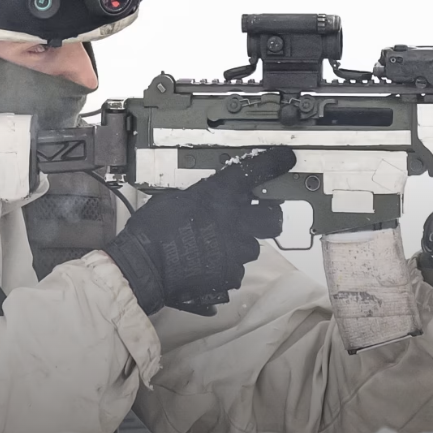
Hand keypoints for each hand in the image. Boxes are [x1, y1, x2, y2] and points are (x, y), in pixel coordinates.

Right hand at [103, 146, 295, 315]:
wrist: (146, 265)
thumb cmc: (153, 229)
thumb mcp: (176, 199)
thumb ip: (199, 198)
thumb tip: (202, 201)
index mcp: (219, 194)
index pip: (255, 171)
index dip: (274, 163)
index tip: (285, 159)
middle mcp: (235, 220)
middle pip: (272, 218)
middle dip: (266, 218)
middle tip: (252, 218)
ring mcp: (235, 249)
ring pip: (251, 246)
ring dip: (239, 245)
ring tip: (215, 246)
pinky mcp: (230, 274)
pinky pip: (236, 269)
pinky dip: (225, 266)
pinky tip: (206, 264)